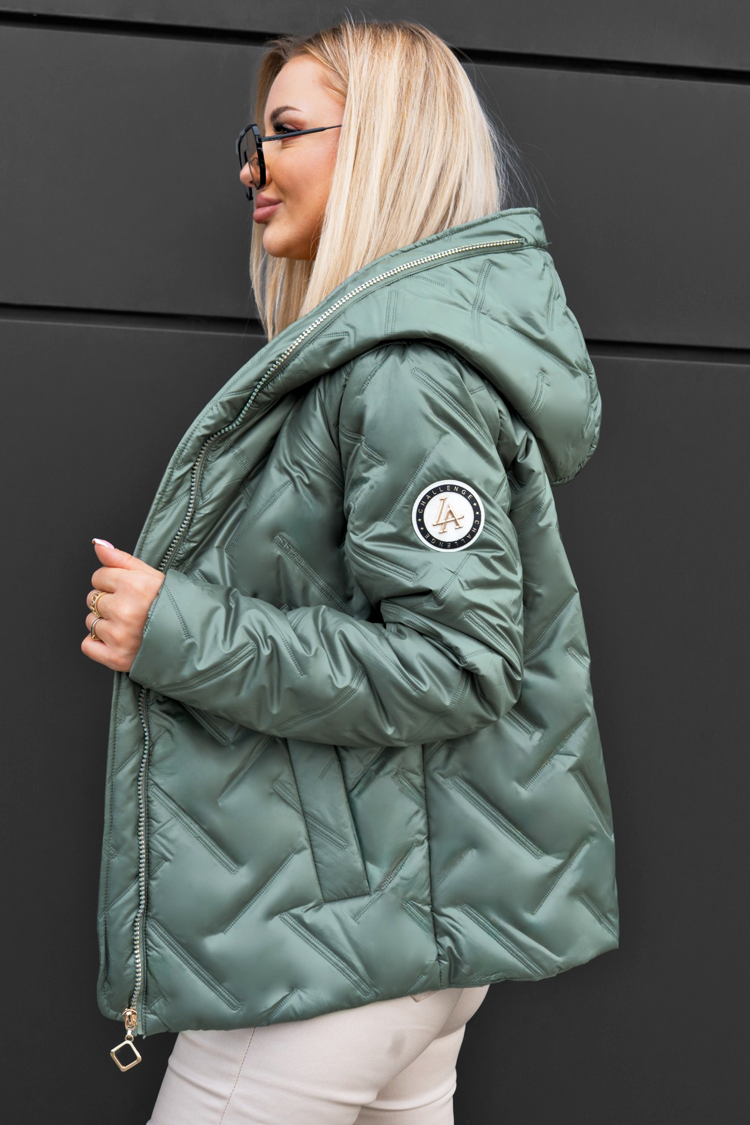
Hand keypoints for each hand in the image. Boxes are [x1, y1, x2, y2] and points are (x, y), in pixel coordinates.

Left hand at [81, 539, 164, 672]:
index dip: (112, 583)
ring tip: (130, 626)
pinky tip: (118, 641)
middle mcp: (124, 610)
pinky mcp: (116, 657)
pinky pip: (88, 645)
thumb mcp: (152, 575)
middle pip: (93, 599)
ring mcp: (119, 635)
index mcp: (134, 585)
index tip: (128, 592)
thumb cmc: (174, 606)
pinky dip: (98, 644)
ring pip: (91, 622)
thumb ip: (121, 559)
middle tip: (132, 610)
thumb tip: (98, 545)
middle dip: (108, 602)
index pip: (98, 577)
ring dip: (105, 623)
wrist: (194, 640)